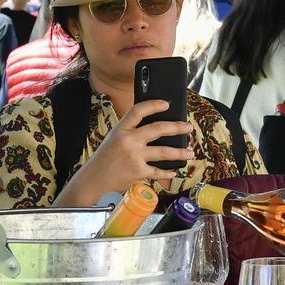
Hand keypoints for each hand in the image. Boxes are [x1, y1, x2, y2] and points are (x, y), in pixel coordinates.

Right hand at [57, 100, 193, 205]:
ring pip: (164, 151)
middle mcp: (128, 140)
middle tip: (188, 127)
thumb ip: (130, 132)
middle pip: (158, 129)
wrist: (93, 181)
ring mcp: (134, 156)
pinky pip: (159, 171)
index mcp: (120, 129)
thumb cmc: (105, 159)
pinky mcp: (138, 172)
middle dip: (177, 127)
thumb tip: (157, 128)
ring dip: (180, 152)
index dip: (154, 105)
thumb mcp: (113, 139)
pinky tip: (175, 171)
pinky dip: (168, 172)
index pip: (138, 110)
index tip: (166, 104)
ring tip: (190, 152)